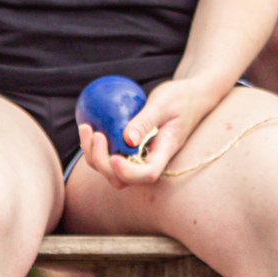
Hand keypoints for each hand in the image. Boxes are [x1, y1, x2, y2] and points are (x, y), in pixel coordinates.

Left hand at [73, 75, 212, 187]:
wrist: (191, 98)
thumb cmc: (180, 98)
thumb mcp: (163, 104)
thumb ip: (146, 121)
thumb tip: (127, 139)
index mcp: (165, 152)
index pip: (148, 174)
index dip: (128, 172)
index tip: (113, 156)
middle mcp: (151, 160)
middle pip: (122, 179)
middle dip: (102, 163)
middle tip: (95, 134)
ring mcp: (140, 157)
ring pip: (112, 171)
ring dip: (94, 155)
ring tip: (86, 128)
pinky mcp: (131, 150)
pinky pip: (111, 155)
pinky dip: (95, 147)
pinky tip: (88, 127)